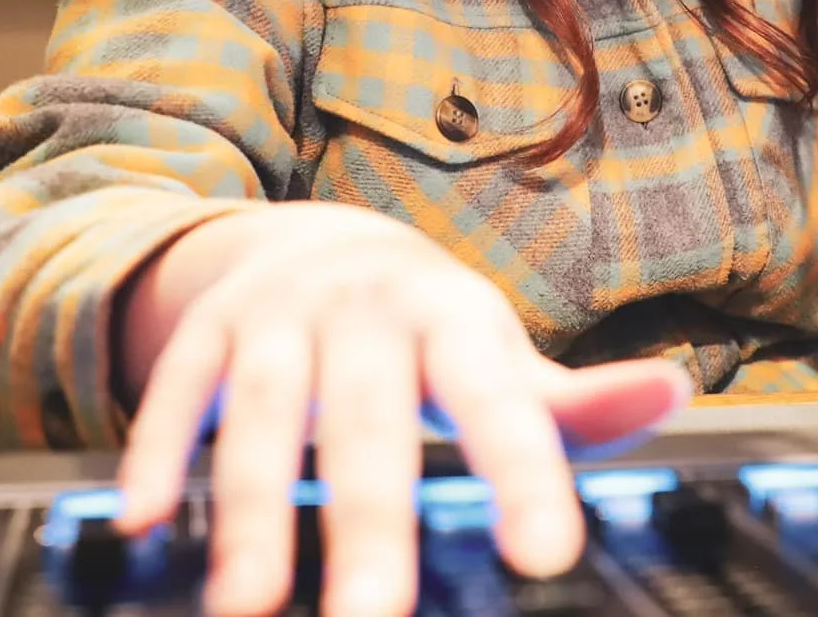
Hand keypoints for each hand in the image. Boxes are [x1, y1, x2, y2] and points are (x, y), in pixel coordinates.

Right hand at [110, 201, 690, 615]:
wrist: (313, 237)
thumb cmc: (424, 325)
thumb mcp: (495, 351)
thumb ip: (572, 400)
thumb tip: (673, 393)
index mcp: (452, 318)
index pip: (493, 400)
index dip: (520, 474)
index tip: (542, 557)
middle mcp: (363, 310)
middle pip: (365, 422)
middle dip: (367, 524)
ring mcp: (276, 316)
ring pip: (259, 414)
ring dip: (247, 511)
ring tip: (249, 606)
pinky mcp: (205, 331)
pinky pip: (173, 392)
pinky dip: (153, 453)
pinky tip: (145, 522)